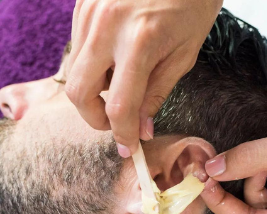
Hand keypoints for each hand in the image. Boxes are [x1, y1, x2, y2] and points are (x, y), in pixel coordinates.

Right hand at [67, 0, 222, 157]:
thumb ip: (157, 93)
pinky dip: (92, 62)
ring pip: (74, 71)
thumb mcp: (184, 52)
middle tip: (116, 120)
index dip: (122, 134)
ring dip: (93, 88)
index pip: (118, 107)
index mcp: (139, 41)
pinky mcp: (82, 4)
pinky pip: (77, 47)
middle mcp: (106, 26)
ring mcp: (89, 12)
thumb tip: (139, 128)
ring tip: (122, 79)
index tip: (128, 146)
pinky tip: (115, 54)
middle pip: (78, 93)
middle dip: (94, 117)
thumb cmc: (192, 0)